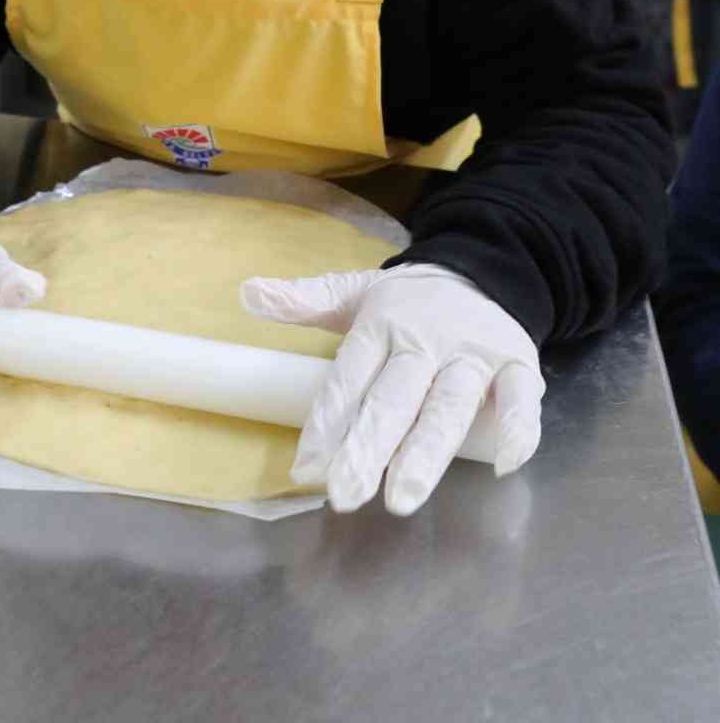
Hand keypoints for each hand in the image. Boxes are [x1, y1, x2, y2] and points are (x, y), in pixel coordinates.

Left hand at [241, 262, 543, 515]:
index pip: (350, 375)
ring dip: (427, 451)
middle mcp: (426, 340)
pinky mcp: (518, 364)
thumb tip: (247, 294)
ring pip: (450, 405)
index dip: (328, 420)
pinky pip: (521, 399)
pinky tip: (500, 466)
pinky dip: (517, 430)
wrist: (487, 269)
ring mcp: (474, 354)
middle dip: (369, 445)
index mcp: (381, 323)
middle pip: (394, 397)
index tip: (307, 467)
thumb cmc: (412, 301)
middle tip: (345, 494)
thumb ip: (306, 301)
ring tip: (403, 498)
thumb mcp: (357, 293)